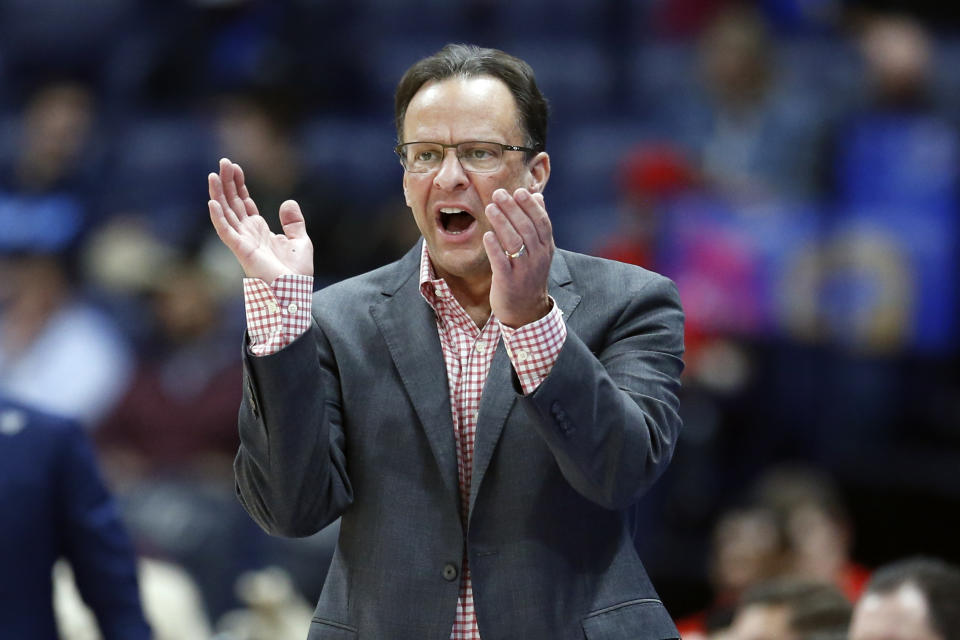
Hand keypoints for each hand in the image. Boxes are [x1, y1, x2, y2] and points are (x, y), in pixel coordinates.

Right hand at [208, 157, 313, 282]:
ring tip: (213, 174)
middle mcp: (247, 234)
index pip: (244, 203)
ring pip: (226, 213)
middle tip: (222, 162)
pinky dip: (219, 217)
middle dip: (227, 183)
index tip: (235, 167)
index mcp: (259, 231)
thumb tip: (288, 202)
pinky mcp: (241, 250)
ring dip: (219, 194)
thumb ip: (294, 222)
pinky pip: (226, 231)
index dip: (239, 185)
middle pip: (233, 203)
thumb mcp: (300, 241)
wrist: (295, 294)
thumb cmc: (297, 274)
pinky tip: (213, 202)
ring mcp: (242, 242)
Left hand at [482, 188, 552, 327]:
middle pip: (526, 229)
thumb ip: (537, 224)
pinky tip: (487, 235)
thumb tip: (537, 196)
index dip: (530, 206)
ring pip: (514, 242)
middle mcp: (537, 258)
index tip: (519, 191)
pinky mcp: (508, 282)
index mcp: (545, 249)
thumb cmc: (528, 276)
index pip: (541, 222)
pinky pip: (501, 262)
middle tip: (498, 194)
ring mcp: (523, 270)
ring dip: (502, 223)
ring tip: (490, 207)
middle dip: (512, 209)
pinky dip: (494, 248)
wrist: (526, 312)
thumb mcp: (539, 251)